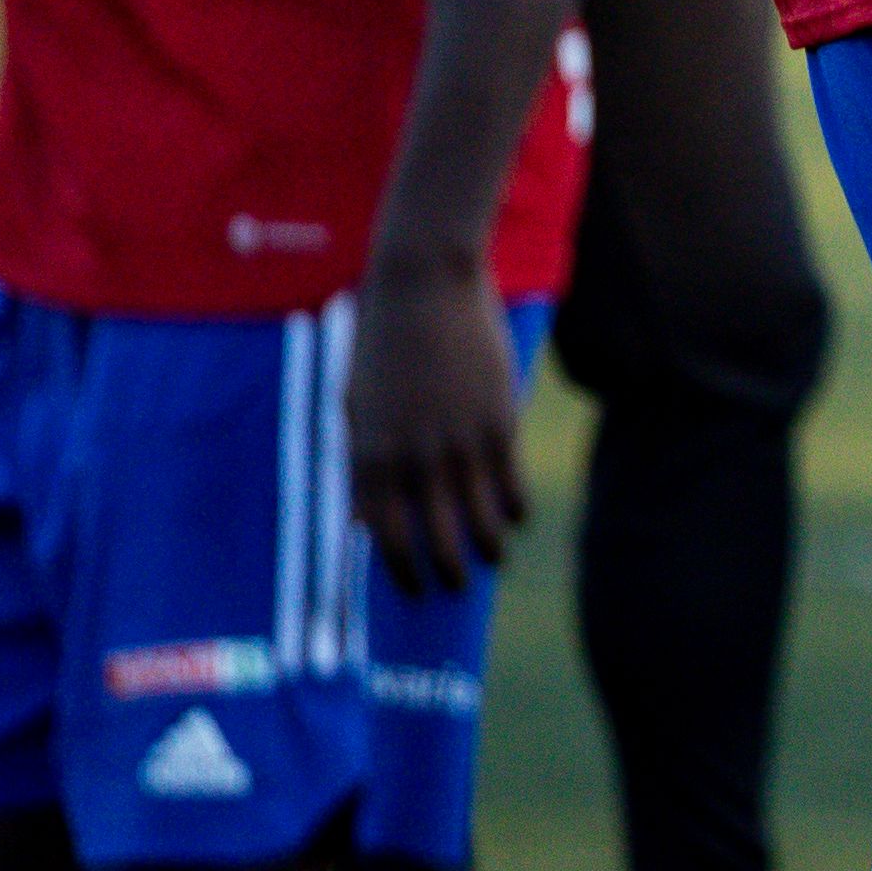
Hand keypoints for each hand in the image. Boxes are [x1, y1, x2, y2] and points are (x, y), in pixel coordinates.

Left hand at [348, 248, 522, 595]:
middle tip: (454, 587)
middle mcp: (413, 457)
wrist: (422, 282)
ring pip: (480, 519)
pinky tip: (515, 517)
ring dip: (486, 550)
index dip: (401, 568)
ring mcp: (459, 441)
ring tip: (491, 562)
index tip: (412, 587)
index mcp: (370, 454)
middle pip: (436, 537)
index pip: (385, 534)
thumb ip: (362, 461)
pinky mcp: (499, 420)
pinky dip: (514, 507)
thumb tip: (364, 521)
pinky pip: (511, 482)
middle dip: (446, 572)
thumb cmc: (382, 341)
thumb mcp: (356, 403)